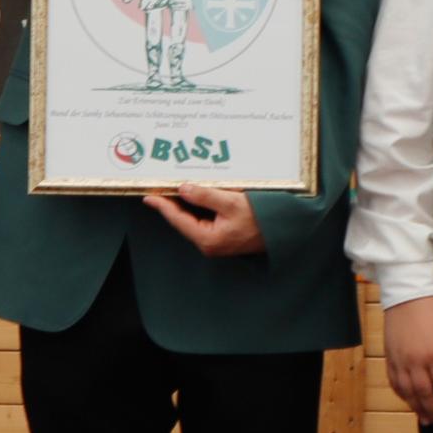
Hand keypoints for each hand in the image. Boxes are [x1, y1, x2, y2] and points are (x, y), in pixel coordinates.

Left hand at [142, 183, 266, 254]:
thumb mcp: (232, 203)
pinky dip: (196, 208)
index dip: (162, 206)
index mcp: (208, 239)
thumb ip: (205, 196)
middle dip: (171, 205)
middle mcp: (209, 244)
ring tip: (172, 190)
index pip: (178, 219)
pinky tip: (194, 196)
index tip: (149, 196)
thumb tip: (183, 189)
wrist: (283, 231)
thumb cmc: (261, 219)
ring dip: (184, 205)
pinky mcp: (223, 236)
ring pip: (193, 221)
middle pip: (183, 221)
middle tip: (158, 189)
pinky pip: (203, 221)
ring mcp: (216, 242)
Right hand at [385, 296, 432, 425]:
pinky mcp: (389, 357)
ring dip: (417, 408)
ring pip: (408, 391)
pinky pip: (394, 382)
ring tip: (425, 420)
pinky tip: (408, 401)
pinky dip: (402, 394)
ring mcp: (400, 360)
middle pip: (425, 393)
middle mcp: (415, 362)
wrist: (407, 295)